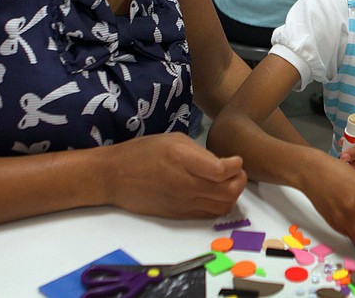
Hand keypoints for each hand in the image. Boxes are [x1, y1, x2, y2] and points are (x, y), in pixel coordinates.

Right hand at [105, 133, 246, 218]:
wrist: (114, 176)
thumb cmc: (143, 152)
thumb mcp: (173, 140)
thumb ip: (200, 153)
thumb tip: (222, 163)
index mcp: (182, 159)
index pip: (221, 171)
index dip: (235, 166)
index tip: (235, 159)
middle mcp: (185, 184)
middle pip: (228, 191)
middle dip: (240, 180)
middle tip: (237, 171)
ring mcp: (182, 202)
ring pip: (223, 206)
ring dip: (232, 194)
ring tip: (228, 183)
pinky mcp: (179, 214)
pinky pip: (209, 214)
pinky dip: (219, 204)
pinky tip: (214, 193)